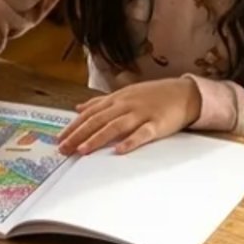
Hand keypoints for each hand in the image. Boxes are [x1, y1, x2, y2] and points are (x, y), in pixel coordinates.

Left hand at [56, 78, 200, 155]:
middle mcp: (126, 105)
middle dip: (79, 135)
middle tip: (64, 148)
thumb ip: (100, 102)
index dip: (73, 126)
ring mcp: (142, 114)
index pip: (90, 113)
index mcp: (117, 99)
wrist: (184, 93)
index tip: (59, 138)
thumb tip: (78, 107)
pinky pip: (142, 134)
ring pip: (115, 126)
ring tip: (83, 150)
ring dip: (98, 138)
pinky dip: (130, 142)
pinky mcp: (157, 124)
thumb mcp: (124, 94)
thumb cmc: (153, 95)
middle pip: (98, 120)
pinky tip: (119, 150)